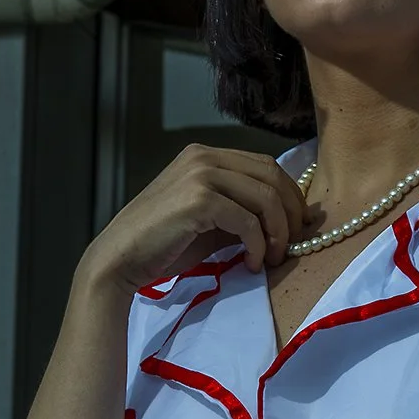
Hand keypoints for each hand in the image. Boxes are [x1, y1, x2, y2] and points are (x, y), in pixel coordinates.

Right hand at [81, 142, 307, 298]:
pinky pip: (248, 221)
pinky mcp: (199, 200)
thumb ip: (241, 210)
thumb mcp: (209, 220)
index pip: (265, 165)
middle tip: (294, 244)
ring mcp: (200, 175)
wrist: (120, 259)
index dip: (289, 195)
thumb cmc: (163, 244)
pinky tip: (252, 263)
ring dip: (278, 232)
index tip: (297, 226)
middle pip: (272, 175)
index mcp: (205, 155)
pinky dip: (258, 245)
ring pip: (265, 197)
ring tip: (274, 259)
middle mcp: (204, 156)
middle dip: (291, 212)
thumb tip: (285, 219)